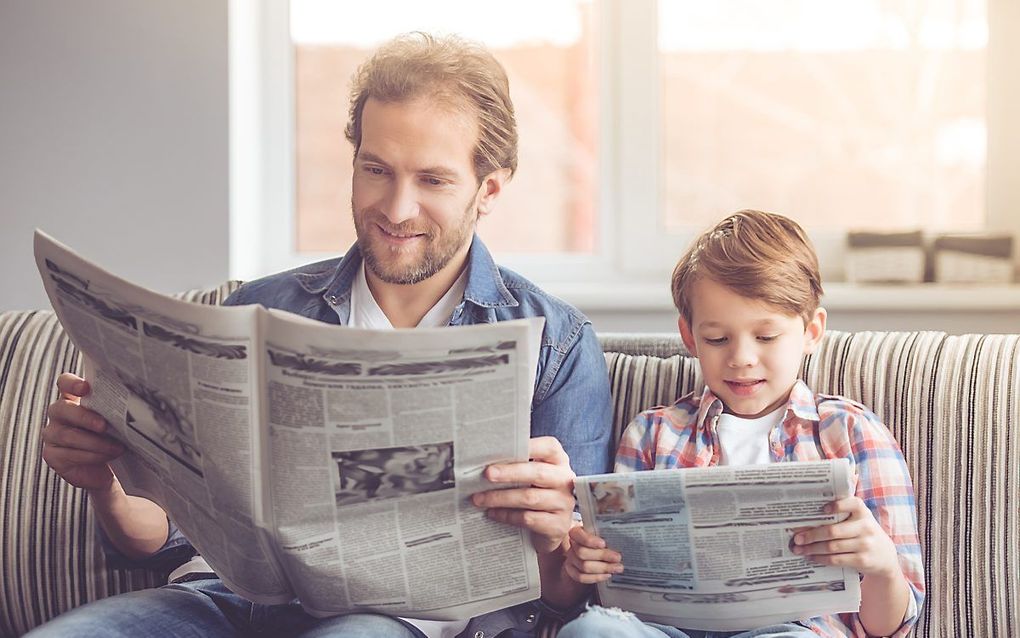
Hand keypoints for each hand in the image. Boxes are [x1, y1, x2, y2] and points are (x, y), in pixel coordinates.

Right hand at [42, 373, 124, 490]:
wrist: (106, 468)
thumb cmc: (111, 437)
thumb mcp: (115, 420)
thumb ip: (114, 409)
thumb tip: (133, 404)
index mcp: (73, 398)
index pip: (64, 383)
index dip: (71, 383)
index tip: (86, 388)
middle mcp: (59, 413)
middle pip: (62, 409)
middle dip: (85, 418)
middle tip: (104, 426)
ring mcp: (52, 434)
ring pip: (68, 435)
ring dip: (95, 442)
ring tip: (117, 447)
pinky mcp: (52, 454)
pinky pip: (69, 454)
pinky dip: (92, 456)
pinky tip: (107, 456)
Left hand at [471, 436, 575, 553]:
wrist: (550, 528)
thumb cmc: (535, 493)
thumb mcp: (530, 476)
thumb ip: (516, 465)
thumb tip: (485, 462)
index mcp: (559, 461)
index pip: (549, 447)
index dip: (529, 446)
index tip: (504, 448)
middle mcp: (565, 480)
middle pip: (538, 473)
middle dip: (509, 473)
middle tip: (486, 474)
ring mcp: (564, 504)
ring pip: (530, 498)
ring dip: (500, 498)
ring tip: (479, 498)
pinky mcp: (558, 525)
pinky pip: (528, 519)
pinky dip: (507, 516)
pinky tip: (492, 513)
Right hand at [563, 525, 622, 583]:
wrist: (593, 548)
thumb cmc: (599, 538)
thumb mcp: (601, 532)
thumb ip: (605, 534)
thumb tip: (618, 538)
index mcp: (576, 532)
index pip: (579, 535)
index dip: (590, 541)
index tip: (603, 544)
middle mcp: (571, 545)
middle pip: (582, 552)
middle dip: (602, 556)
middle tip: (617, 558)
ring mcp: (570, 559)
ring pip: (583, 566)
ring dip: (603, 568)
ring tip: (617, 568)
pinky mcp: (572, 571)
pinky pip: (581, 577)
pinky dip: (596, 577)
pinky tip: (607, 575)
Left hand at [791, 496, 900, 578]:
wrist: (885, 557)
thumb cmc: (864, 533)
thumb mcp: (860, 519)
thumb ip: (843, 513)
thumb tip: (810, 512)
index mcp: (863, 512)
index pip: (853, 503)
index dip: (837, 506)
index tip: (822, 509)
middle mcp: (865, 527)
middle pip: (833, 531)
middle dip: (811, 535)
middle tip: (796, 538)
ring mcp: (865, 544)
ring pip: (832, 547)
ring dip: (812, 548)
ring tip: (799, 549)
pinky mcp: (862, 560)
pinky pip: (836, 559)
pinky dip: (821, 558)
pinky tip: (812, 557)